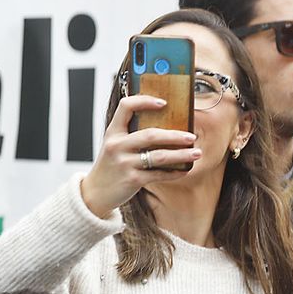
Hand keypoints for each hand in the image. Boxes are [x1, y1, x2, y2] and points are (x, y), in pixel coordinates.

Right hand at [78, 95, 198, 218]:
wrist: (96, 192)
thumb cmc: (111, 166)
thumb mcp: (114, 146)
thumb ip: (130, 135)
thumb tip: (163, 127)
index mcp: (113, 132)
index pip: (126, 107)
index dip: (145, 101)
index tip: (164, 103)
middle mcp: (117, 145)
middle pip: (151, 135)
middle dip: (175, 136)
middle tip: (192, 137)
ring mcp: (124, 163)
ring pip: (159, 156)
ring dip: (181, 154)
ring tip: (196, 153)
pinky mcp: (132, 179)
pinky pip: (159, 174)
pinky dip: (174, 172)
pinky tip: (185, 170)